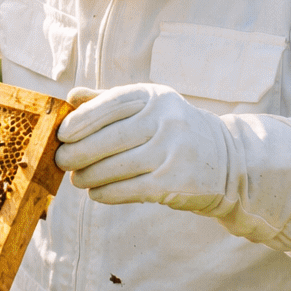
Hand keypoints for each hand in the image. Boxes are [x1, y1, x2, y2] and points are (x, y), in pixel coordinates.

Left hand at [54, 83, 231, 213]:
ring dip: (88, 176)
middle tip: (61, 161)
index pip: (109, 105)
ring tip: (77, 179)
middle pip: (108, 139)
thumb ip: (109, 100)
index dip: (80, 121)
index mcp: (155, 97)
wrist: (229, 161)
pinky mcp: (174, 183)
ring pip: (115, 167)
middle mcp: (166, 121)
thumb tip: (70, 98)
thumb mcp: (149, 107)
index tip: (61, 134)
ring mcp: (172, 152)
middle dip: (77, 153)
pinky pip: (128, 190)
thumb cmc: (174, 131)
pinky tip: (96, 193)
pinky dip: (106, 193)